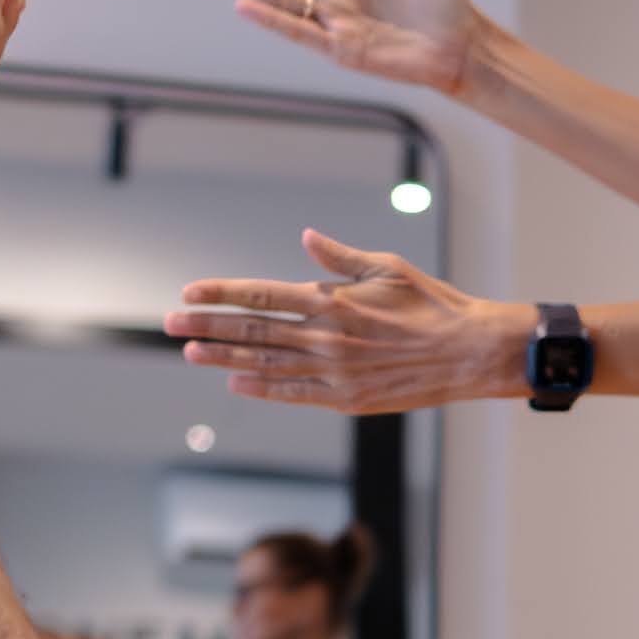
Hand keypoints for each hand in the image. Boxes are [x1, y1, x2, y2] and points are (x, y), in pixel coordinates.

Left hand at [166, 230, 524, 414]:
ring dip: (224, 359)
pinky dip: (262, 388)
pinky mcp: (347, 399)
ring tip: (192, 353)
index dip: (221, 294)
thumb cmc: (432, 304)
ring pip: (265, 364)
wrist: (469, 353)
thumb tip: (306, 239)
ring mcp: (334, 372)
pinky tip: (236, 383)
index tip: (189, 294)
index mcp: (332, 300)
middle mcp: (326, 337)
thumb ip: (340, 258)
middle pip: (252, 331)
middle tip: (170, 325)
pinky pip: (293, 393)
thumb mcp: (386, 267)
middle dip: (206, 327)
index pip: (261, 296)